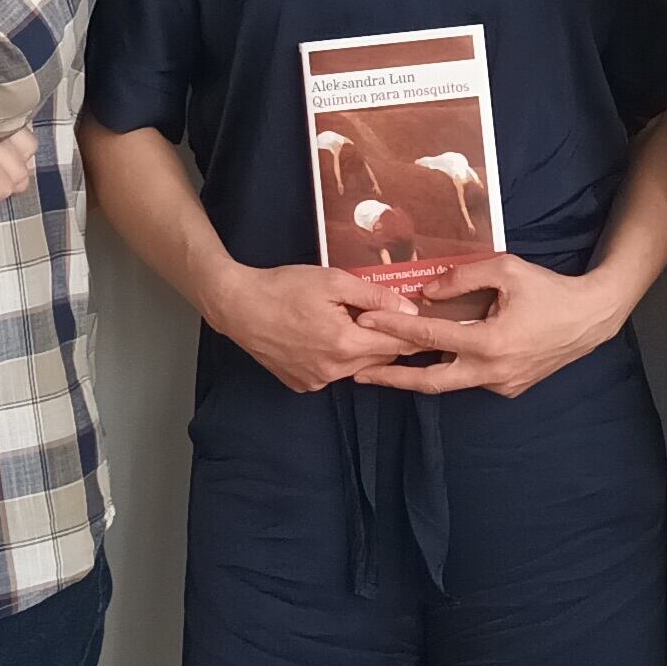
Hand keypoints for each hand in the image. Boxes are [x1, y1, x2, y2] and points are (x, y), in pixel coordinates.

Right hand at [201, 261, 412, 393]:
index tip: (428, 328)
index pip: (397, 345)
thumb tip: (409, 310)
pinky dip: (337, 358)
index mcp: (346, 345)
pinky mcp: (301, 384)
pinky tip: (324, 337)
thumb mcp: (334, 281)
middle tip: (389, 318)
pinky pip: (332, 373)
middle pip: (379, 359)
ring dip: (362, 348)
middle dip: (388, 339)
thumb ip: (374, 296)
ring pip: (357, 367)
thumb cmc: (284, 288)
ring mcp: (316, 381)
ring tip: (351, 323)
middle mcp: (334, 371)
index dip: (413, 334)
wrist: (238, 306)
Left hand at [358, 254, 623, 398]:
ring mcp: (501, 384)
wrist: (590, 318)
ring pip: (451, 382)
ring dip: (420, 374)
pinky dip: (451, 369)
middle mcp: (492, 371)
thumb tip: (426, 292)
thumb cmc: (549, 289)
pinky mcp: (509, 388)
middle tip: (358, 374)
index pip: (430, 338)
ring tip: (386, 366)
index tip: (366, 321)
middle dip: (392, 379)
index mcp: (489, 342)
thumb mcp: (506, 269)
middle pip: (430, 382)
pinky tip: (434, 358)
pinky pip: (472, 378)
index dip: (394, 329)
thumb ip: (463, 278)